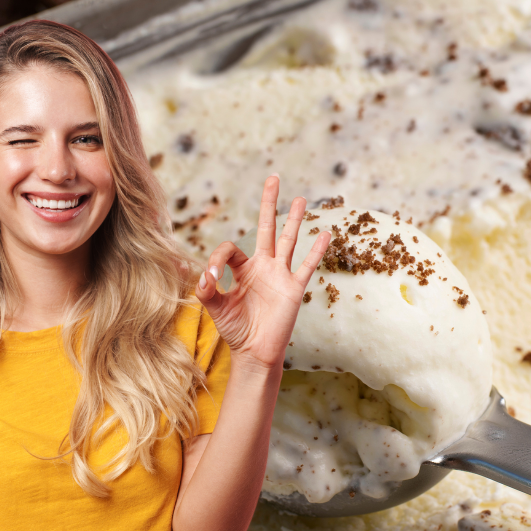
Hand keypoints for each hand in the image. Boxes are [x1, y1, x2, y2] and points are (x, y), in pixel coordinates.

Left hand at [196, 176, 331, 370]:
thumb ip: (207, 291)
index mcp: (242, 269)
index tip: (211, 279)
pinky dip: (316, 250)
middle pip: (266, 228)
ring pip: (288, 240)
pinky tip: (325, 234)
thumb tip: (204, 277)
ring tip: (301, 198)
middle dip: (269, 203)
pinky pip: (307, 266)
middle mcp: (263, 266)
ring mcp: (280, 275)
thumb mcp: (215, 309)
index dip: (217, 259)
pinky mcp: (294, 288)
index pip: (231, 248)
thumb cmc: (235, 330)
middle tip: (273, 179)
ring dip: (294, 219)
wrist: (255, 352)